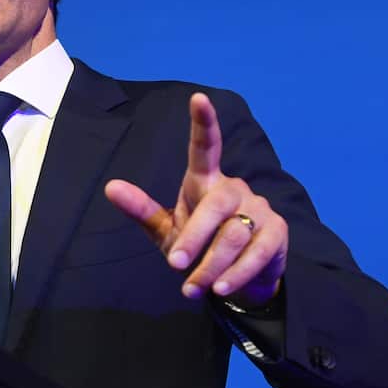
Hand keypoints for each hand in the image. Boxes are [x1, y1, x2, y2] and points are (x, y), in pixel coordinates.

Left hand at [104, 93, 287, 306]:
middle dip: (194, 237)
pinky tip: (219, 288)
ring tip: (192, 288)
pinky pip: (256, 253)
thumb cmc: (197, 246)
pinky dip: (235, 274)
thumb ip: (142, 210)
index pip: (205, 147)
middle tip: (175, 265)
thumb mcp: (166, 230)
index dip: (203, 123)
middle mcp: (234, 189)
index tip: (198, 98)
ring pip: (233, 235)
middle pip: (215, 205)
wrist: (237, 278)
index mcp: (205, 181)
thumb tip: (111, 187)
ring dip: (209, 267)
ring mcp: (259, 208)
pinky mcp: (277, 232)